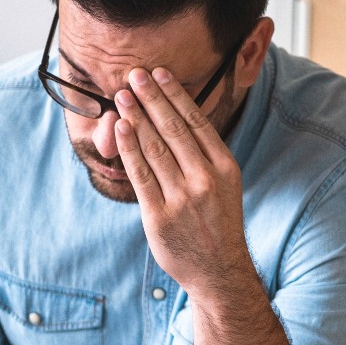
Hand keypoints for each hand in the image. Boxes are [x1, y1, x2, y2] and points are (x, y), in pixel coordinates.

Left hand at [114, 67, 248, 300]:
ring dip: (136, 117)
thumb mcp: (224, 186)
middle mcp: (206, 180)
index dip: (175, 95)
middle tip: (135, 74)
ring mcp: (182, 198)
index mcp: (225, 168)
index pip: (197, 122)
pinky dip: (128, 149)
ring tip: (122, 96)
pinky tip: (120, 129)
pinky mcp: (160, 216)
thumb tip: (174, 118)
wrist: (219, 270)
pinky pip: (140, 175)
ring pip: (154, 148)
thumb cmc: (217, 224)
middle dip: (152, 98)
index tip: (160, 74)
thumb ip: (204, 156)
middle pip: (173, 129)